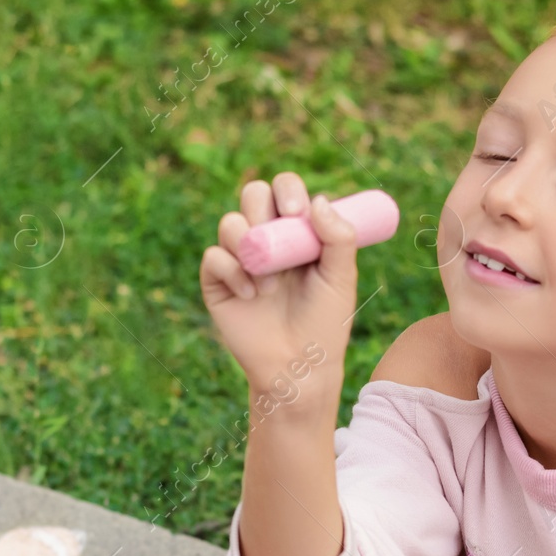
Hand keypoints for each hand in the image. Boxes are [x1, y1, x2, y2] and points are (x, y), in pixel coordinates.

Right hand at [199, 171, 358, 404]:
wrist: (298, 365)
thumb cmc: (326, 323)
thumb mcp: (341, 279)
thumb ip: (339, 238)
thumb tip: (319, 199)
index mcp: (296, 231)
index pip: (286, 190)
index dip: (288, 190)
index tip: (297, 212)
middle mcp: (266, 239)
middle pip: (252, 194)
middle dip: (261, 207)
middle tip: (275, 231)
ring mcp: (239, 259)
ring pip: (229, 223)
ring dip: (248, 246)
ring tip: (270, 284)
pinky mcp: (217, 282)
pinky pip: (213, 258)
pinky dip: (231, 272)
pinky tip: (251, 295)